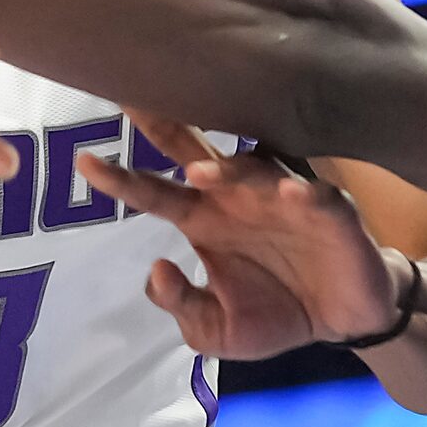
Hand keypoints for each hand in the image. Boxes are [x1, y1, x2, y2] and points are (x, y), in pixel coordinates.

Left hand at [77, 114, 406, 356]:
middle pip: (194, 154)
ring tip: (201, 175)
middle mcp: (237, 199)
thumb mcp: (216, 328)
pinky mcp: (330, 215)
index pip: (154, 191)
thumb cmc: (276, 313)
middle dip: (164, 125)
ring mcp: (282, 201)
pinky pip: (316, 198)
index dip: (120, 178)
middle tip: (132, 97)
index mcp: (205, 219)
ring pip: (252, 172)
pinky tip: (289, 195)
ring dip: (228, 170)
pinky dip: (302, 194)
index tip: (84, 160)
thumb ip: (181, 305)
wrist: (343, 321)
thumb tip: (157, 269)